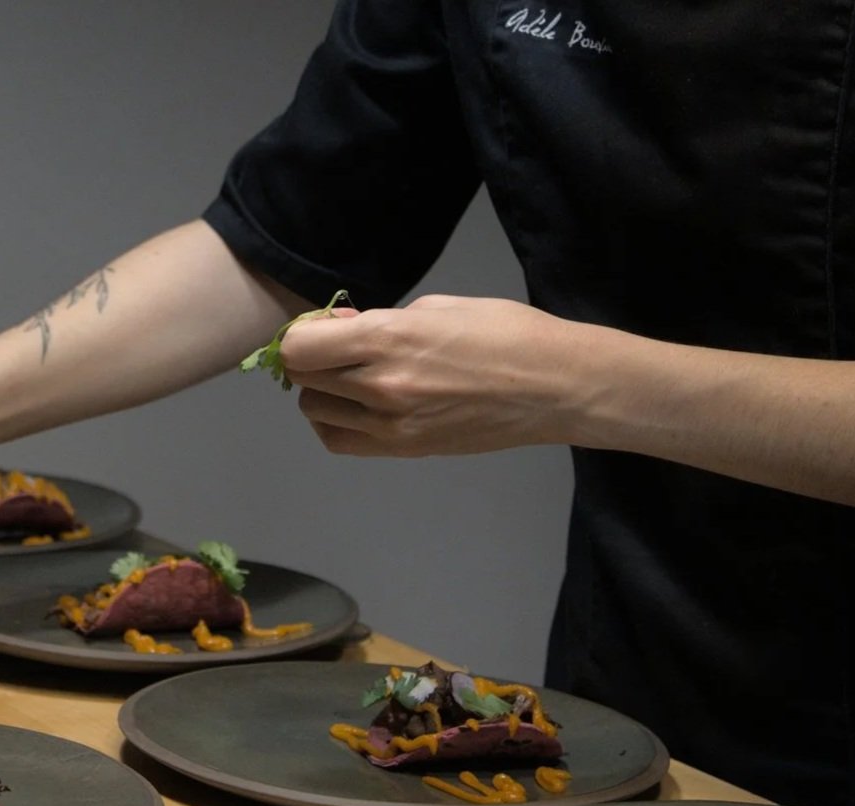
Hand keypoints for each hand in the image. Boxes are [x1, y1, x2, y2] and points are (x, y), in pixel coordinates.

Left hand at [279, 295, 584, 455]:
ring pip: (316, 413)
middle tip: (337, 351)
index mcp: (387, 340)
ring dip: (322, 393)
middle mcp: (380, 386)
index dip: (301, 335)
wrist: (555, 387)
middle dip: (311, 362)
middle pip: (302, 380)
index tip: (321, 329)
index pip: (299, 348)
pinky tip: (356, 408)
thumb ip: (380, 320)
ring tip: (351, 380)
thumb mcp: (438, 306)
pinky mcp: (404, 450)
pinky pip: (339, 442)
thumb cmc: (505, 334)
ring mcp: (390, 425)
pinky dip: (335, 424)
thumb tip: (340, 328)